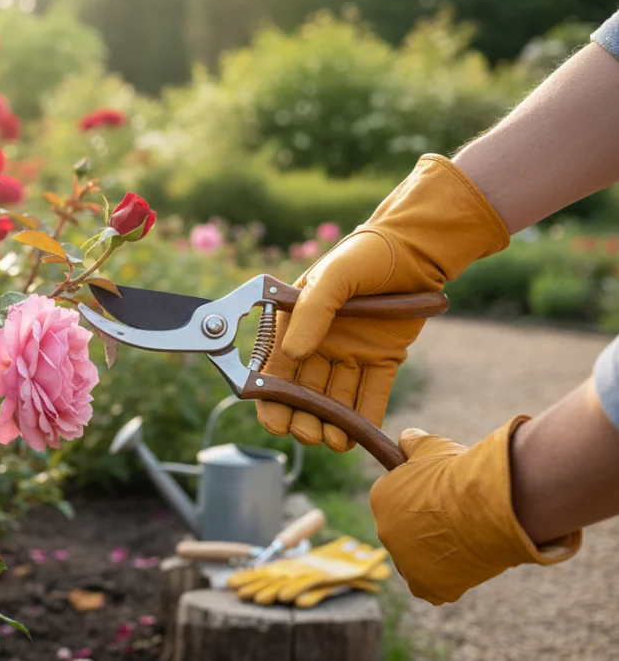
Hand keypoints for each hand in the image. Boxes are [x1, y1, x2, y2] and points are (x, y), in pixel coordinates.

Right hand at [256, 155, 510, 450]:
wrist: (418, 248)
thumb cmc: (367, 254)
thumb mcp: (333, 275)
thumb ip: (310, 313)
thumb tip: (292, 355)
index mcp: (296, 323)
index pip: (275, 369)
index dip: (271, 399)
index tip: (275, 422)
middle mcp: (319, 343)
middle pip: (304, 392)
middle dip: (302, 417)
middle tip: (307, 434)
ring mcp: (351, 354)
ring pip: (334, 399)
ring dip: (330, 423)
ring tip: (330, 441)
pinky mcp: (383, 360)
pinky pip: (371, 395)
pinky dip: (364, 418)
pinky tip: (356, 436)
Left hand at [369, 419, 580, 604]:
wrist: (487, 504)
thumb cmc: (460, 472)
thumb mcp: (432, 445)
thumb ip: (412, 441)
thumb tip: (405, 436)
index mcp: (380, 498)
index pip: (396, 502)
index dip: (422, 501)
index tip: (444, 499)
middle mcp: (384, 531)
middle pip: (406, 532)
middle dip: (427, 528)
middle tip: (458, 521)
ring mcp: (404, 562)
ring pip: (417, 560)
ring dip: (436, 554)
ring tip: (465, 540)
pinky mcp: (426, 586)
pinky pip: (431, 586)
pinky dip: (446, 580)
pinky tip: (463, 565)